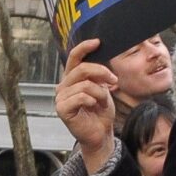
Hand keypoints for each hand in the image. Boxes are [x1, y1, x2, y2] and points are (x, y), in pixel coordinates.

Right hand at [53, 38, 120, 169]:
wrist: (100, 134)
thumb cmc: (100, 112)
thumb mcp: (102, 88)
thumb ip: (97, 75)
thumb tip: (100, 60)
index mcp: (71, 79)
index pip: (74, 57)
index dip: (84, 47)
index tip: (98, 42)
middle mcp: (63, 86)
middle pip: (82, 68)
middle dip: (102, 72)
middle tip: (114, 80)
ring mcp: (60, 98)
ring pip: (85, 84)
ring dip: (100, 92)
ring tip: (102, 101)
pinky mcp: (62, 109)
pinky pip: (81, 97)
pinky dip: (92, 100)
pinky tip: (93, 107)